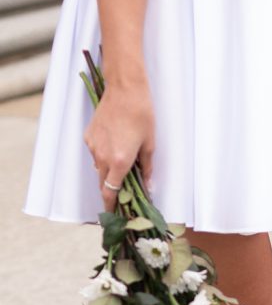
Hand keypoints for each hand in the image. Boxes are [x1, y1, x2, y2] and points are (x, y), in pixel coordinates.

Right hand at [84, 79, 154, 211]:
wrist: (125, 89)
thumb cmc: (142, 115)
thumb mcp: (149, 144)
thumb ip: (146, 169)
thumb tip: (147, 187)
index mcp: (119, 162)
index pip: (110, 193)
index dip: (111, 206)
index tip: (113, 215)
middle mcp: (102, 157)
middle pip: (103, 184)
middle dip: (111, 192)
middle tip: (122, 195)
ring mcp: (93, 147)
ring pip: (99, 168)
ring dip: (109, 172)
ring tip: (122, 165)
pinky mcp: (89, 137)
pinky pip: (96, 154)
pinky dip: (104, 156)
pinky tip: (116, 146)